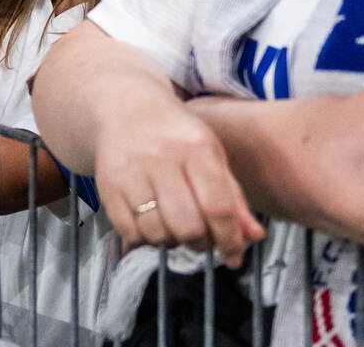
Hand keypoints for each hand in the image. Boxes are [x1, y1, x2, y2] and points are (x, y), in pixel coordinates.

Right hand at [96, 98, 264, 266]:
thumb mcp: (212, 155)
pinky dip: (145, 239)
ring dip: (172, 242)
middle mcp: (162, 158)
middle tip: (202, 239)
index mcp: (196, 147)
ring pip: (158, 233)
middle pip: (188, 225)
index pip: (218, 206)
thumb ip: (234, 197)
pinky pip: (130, 232)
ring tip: (175, 228)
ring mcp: (132, 172)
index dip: (230, 238)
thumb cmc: (176, 136)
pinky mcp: (108, 186)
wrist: (126, 109)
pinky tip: (152, 224)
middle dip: (201, 243)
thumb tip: (254, 237)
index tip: (234, 254)